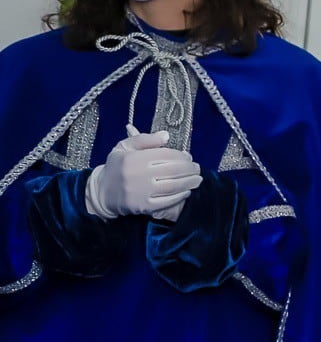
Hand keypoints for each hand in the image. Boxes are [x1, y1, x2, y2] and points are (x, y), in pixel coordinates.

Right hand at [85, 130, 200, 219]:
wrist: (102, 192)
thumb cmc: (118, 166)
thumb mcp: (125, 147)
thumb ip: (145, 139)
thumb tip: (166, 135)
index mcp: (133, 158)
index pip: (166, 155)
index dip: (181, 156)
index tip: (189, 157)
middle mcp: (137, 174)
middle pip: (172, 170)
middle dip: (189, 169)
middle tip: (197, 168)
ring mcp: (140, 192)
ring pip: (173, 186)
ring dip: (189, 182)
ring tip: (197, 179)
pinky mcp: (143, 206)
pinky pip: (167, 201)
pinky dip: (180, 196)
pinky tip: (186, 191)